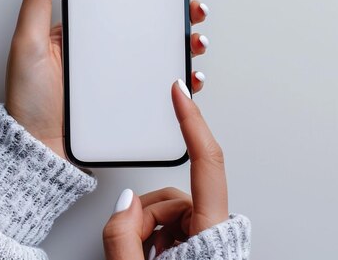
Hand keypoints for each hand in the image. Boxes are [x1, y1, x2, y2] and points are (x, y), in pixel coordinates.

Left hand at [5, 0, 207, 158]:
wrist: (39, 148)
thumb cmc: (28, 99)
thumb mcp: (27, 41)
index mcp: (85, 29)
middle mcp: (106, 48)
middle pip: (151, 20)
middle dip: (179, 9)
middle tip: (194, 6)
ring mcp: (120, 73)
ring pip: (162, 49)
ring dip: (187, 40)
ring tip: (195, 40)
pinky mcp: (130, 96)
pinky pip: (161, 83)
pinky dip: (182, 77)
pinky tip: (190, 75)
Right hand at [103, 81, 227, 258]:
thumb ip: (123, 236)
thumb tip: (123, 203)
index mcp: (211, 232)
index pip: (207, 162)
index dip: (191, 122)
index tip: (180, 93)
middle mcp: (215, 230)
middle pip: (174, 193)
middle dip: (147, 215)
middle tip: (138, 246)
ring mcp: (207, 236)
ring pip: (169, 208)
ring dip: (148, 227)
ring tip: (145, 257)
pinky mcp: (199, 241)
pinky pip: (172, 222)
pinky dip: (155, 234)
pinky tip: (150, 255)